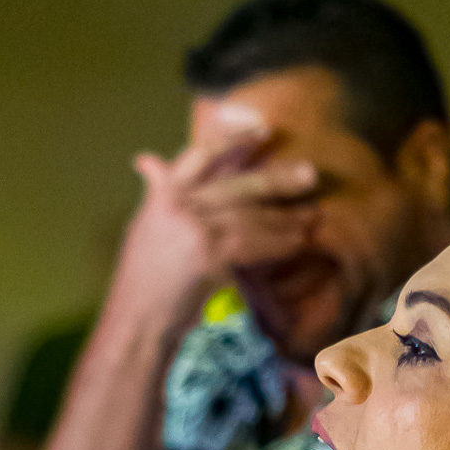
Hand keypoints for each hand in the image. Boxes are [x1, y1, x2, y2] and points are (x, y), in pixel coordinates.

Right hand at [116, 107, 319, 338]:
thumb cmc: (141, 283)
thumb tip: (147, 161)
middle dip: (276, 180)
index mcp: (162, 195)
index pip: (199, 154)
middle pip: (236, 185)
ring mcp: (192, 227)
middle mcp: (177, 204)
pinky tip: (299, 242)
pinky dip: (278, 242)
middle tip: (310, 174)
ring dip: (285, 218)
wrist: (136, 320)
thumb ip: (155, 193)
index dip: (232, 139)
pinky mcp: (208, 253)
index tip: (262, 129)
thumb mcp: (142, 228)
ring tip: (312, 217)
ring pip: (250, 216)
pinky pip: (253, 243)